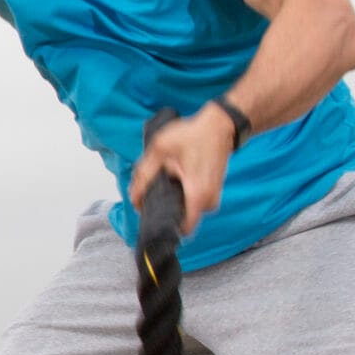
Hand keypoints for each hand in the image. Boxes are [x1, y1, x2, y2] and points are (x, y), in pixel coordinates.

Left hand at [130, 105, 237, 236]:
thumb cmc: (193, 135)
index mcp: (198, 195)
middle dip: (164, 208)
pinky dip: (181, 195)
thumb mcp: (160, 150)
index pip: (181, 229)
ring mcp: (213, 199)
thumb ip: (143, 175)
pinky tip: (175, 179)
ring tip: (167, 178)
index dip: (162, 225)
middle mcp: (209, 202)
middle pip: (180, 220)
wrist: (220, 125)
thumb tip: (134, 198)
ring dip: (172, 200)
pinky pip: (192, 204)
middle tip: (154, 189)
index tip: (150, 216)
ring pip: (186, 211)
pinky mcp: (212, 194)